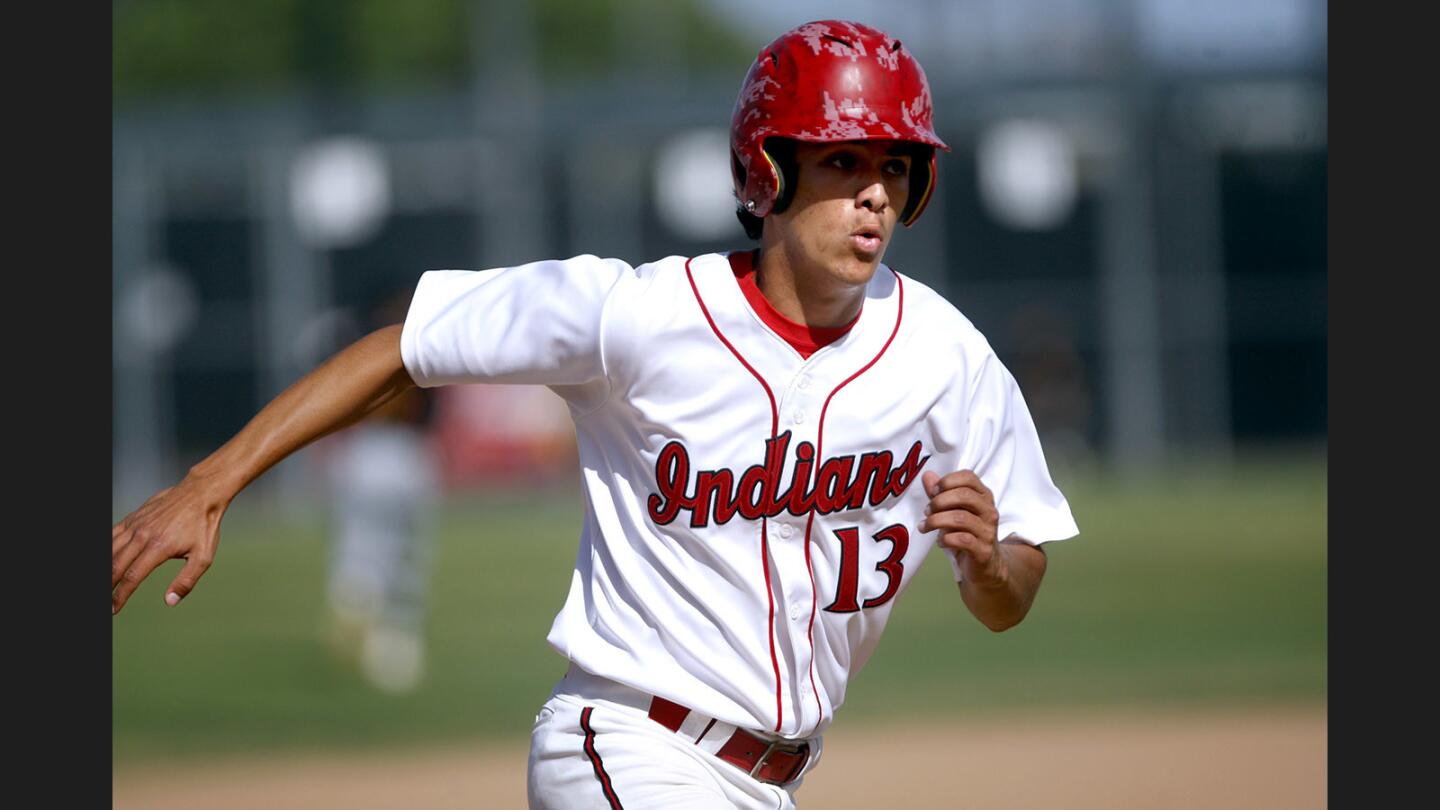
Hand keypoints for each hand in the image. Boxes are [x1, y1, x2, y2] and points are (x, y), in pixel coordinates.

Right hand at [112, 474, 229, 614]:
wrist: (201, 493)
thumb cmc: (204, 526)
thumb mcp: (204, 557)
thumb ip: (186, 581)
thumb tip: (170, 601)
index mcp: (159, 547)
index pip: (132, 577)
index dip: (120, 595)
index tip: (114, 609)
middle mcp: (142, 536)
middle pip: (115, 565)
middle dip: (107, 586)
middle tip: (103, 602)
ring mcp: (136, 525)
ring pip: (110, 550)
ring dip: (104, 569)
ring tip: (104, 584)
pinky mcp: (133, 518)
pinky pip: (112, 534)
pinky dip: (105, 548)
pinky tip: (106, 559)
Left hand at [918, 469, 1006, 586]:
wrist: (986, 567)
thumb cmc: (966, 534)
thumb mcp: (952, 512)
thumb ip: (940, 494)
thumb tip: (927, 475)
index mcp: (983, 496)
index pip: (968, 477)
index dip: (947, 481)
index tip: (933, 491)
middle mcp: (989, 511)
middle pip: (964, 495)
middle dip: (939, 501)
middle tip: (926, 511)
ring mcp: (988, 531)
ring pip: (960, 518)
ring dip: (936, 521)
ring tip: (926, 526)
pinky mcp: (984, 550)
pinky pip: (962, 540)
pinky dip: (946, 539)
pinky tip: (940, 542)